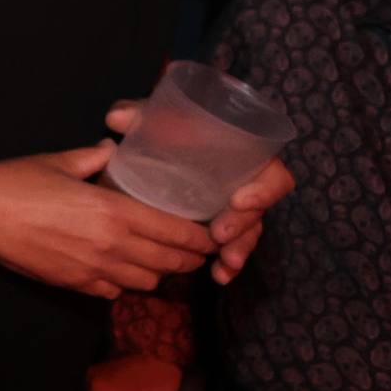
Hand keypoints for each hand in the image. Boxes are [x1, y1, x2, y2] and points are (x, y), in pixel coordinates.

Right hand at [0, 143, 216, 298]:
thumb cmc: (16, 181)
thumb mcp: (61, 161)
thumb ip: (94, 158)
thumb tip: (112, 150)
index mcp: (114, 212)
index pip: (176, 233)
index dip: (201, 239)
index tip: (213, 236)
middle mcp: (111, 246)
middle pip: (170, 263)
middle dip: (189, 260)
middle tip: (196, 251)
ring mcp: (93, 270)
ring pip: (146, 282)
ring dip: (157, 272)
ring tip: (157, 259)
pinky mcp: (73, 285)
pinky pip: (114, 292)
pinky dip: (123, 283)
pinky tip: (117, 268)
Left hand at [101, 100, 294, 283]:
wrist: (161, 138)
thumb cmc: (168, 124)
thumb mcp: (157, 115)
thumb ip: (141, 113)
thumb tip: (118, 119)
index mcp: (244, 156)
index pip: (273, 176)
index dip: (263, 190)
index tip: (238, 201)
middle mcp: (245, 184)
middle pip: (258, 212)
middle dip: (242, 229)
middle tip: (218, 238)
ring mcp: (234, 208)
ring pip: (247, 234)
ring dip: (237, 251)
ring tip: (223, 268)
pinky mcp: (220, 224)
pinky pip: (232, 246)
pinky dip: (226, 263)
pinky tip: (219, 276)